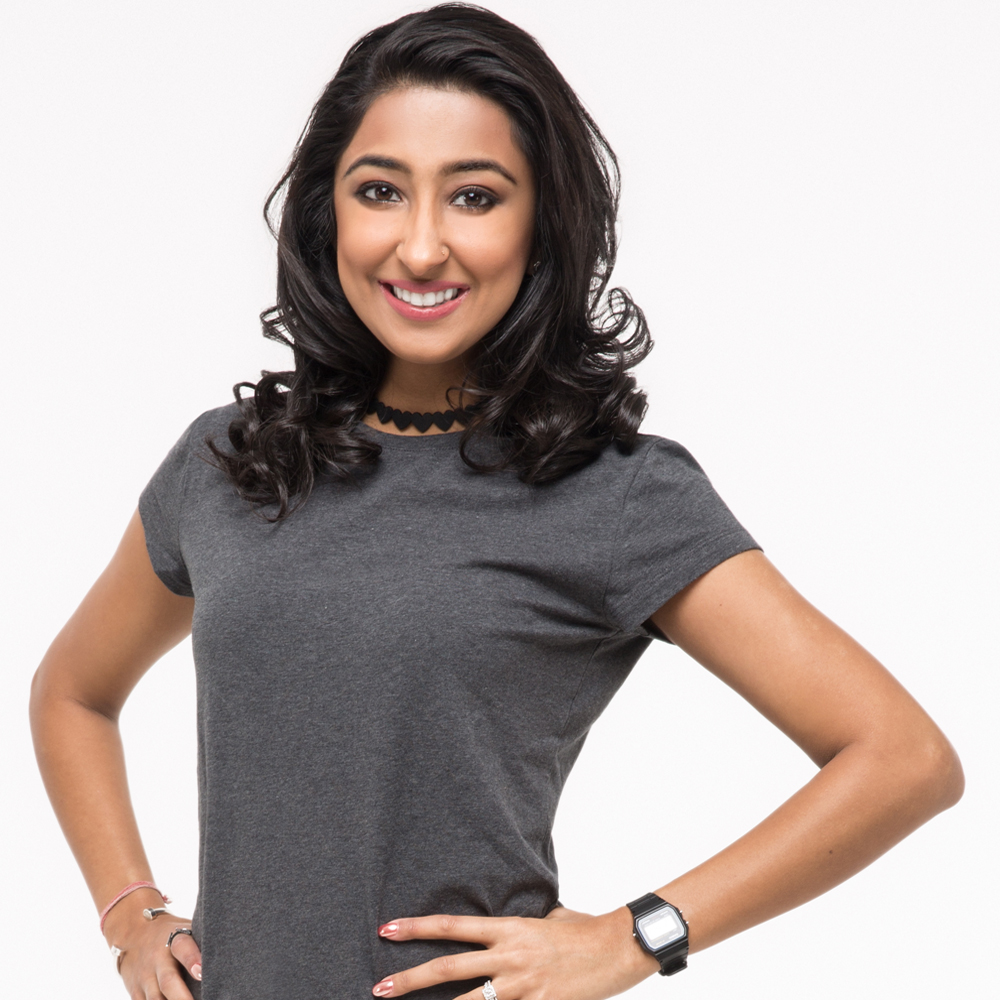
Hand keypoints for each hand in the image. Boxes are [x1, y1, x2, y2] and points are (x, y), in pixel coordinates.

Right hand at [102, 893, 202, 998]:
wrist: (133, 929)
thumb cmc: (171, 930)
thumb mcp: (188, 926)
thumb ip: (204, 939)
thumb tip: (226, 945)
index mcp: (175, 939)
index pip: (184, 948)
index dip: (193, 959)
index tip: (202, 971)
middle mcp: (158, 959)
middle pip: (168, 982)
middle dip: (181, 998)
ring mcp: (144, 977)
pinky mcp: (134, 990)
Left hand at [371, 905, 658, 999]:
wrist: (617, 948)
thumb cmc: (582, 930)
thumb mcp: (545, 918)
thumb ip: (519, 928)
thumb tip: (501, 932)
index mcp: (508, 928)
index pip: (452, 928)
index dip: (417, 928)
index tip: (387, 930)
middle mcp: (508, 957)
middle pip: (448, 969)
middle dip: (410, 980)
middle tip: (379, 988)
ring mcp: (522, 987)